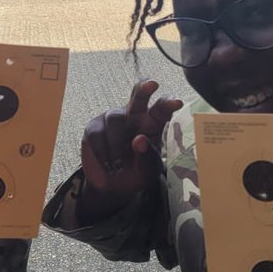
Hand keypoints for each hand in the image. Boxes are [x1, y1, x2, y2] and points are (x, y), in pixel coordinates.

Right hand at [76, 80, 181, 223]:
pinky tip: (108, 164)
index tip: (177, 102)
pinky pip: (98, 133)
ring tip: (119, 166)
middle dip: (144, 88)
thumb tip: (139, 140)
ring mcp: (114, 119)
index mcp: (153, 123)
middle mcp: (134, 116)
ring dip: (117, 145)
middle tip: (152, 84)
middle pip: (139, 96)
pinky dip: (103, 151)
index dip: (168, 103)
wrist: (112, 187)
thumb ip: (146, 157)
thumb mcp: (147, 171)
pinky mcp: (94, 126)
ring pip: (115, 119)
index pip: (161, 109)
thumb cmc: (136, 173)